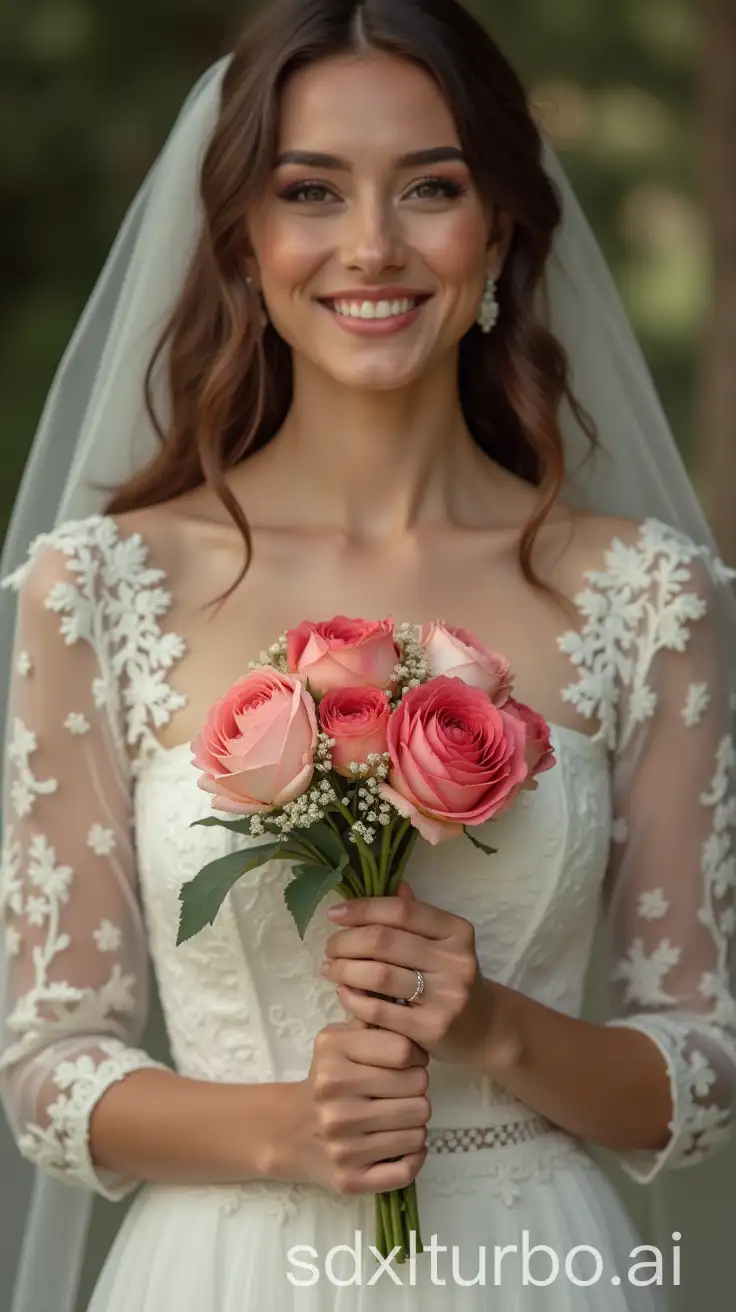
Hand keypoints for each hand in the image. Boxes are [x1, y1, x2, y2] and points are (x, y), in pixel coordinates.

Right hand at [271, 1017, 430, 1195]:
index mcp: (333, 1060)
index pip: (405, 1052)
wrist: (288, 1132)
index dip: (415, 1056)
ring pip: (418, 1130)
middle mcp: (335, 1104)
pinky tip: (401, 1143)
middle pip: (418, 1092)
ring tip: (398, 1116)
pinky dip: (414, 1155)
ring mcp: (343, 1146)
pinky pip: (407, 1168)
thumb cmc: (326, 1079)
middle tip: (401, 1092)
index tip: (407, 1061)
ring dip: (415, 1123)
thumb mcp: (336, 1041)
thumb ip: (369, 1019)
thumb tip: (396, 994)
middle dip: (416, 1090)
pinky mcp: (350, 1180)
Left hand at [321, 883, 492, 1065]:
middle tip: (330, 947)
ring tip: (330, 968)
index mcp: (457, 931)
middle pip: (384, 941)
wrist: (485, 1028)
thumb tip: (392, 883)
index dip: (362, 908)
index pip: (401, 910)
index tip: (334, 913)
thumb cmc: (452, 978)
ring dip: (344, 970)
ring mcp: (446, 996)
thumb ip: (417, 916)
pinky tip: (344, 993)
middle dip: (346, 941)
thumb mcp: (443, 943)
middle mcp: (455, 960)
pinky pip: (379, 1011)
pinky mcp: (432, 1028)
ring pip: (379, 975)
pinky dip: (354, 1000)